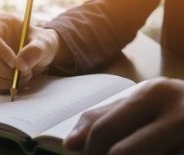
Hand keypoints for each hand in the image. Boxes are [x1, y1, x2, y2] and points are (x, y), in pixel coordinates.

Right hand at [0, 13, 59, 91]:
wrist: (43, 52)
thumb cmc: (42, 42)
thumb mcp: (45, 43)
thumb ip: (35, 51)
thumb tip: (20, 65)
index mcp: (0, 24)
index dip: (0, 52)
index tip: (16, 63)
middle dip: (6, 70)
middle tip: (25, 72)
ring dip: (8, 79)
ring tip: (26, 75)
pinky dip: (7, 85)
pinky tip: (20, 80)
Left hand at [63, 77, 183, 154]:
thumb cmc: (182, 108)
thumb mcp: (147, 102)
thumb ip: (107, 117)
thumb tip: (70, 143)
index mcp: (154, 93)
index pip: (103, 129)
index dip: (89, 152)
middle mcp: (177, 112)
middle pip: (118, 153)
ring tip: (140, 152)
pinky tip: (159, 153)